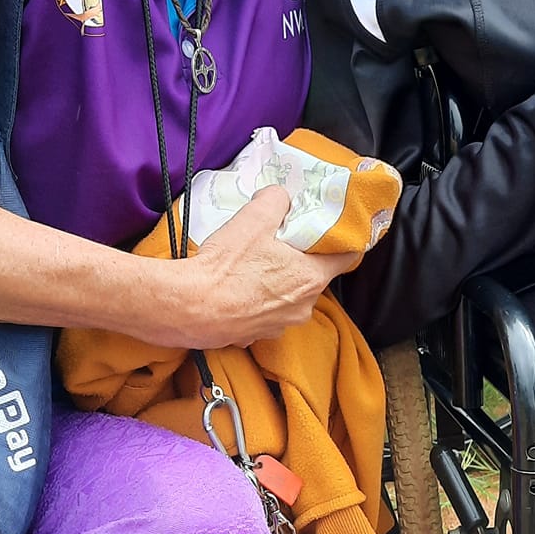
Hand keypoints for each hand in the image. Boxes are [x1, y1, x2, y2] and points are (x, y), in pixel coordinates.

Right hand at [170, 187, 343, 347]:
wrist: (187, 307)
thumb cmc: (224, 269)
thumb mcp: (254, 217)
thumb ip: (276, 200)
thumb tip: (279, 197)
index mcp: (311, 278)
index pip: (347, 257)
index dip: (339, 240)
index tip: (329, 231)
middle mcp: (301, 307)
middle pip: (313, 276)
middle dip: (299, 259)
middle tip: (278, 241)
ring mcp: (278, 325)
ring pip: (286, 296)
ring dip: (274, 281)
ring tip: (250, 264)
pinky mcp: (254, 336)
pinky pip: (262, 312)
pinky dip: (253, 300)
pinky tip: (236, 285)